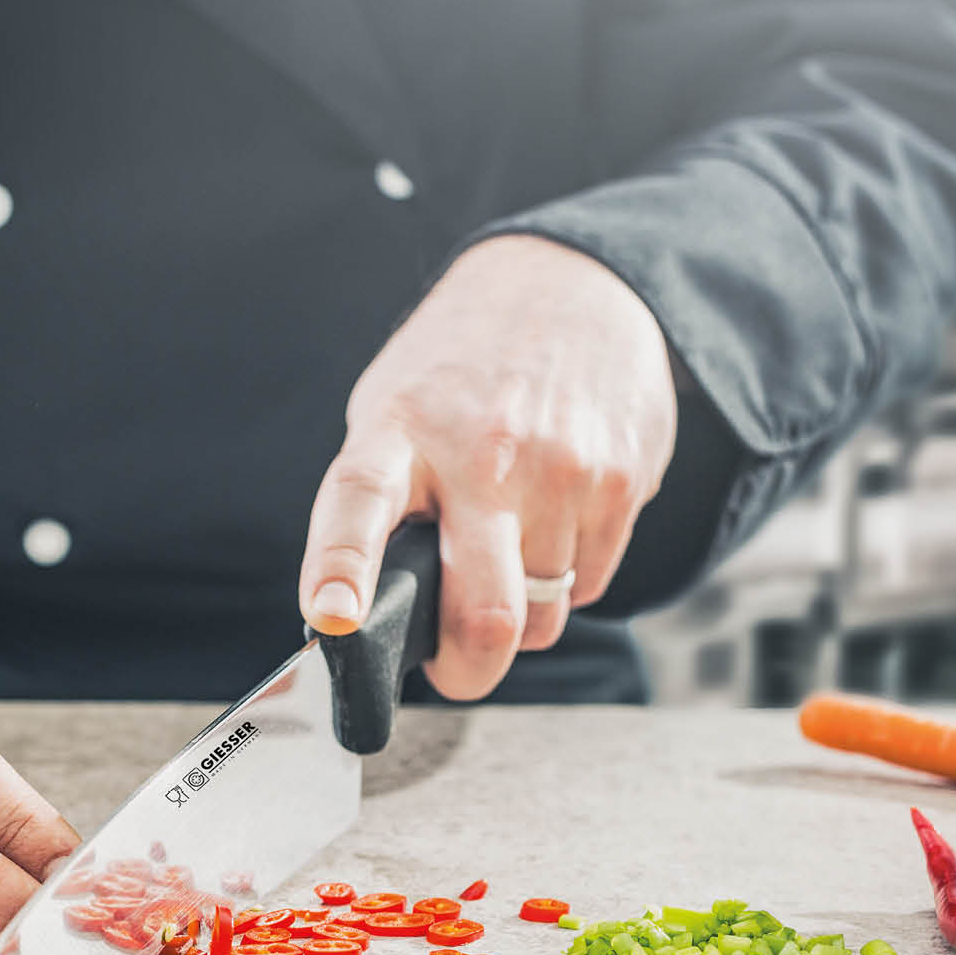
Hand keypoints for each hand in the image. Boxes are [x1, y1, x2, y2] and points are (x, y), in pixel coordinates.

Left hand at [298, 233, 677, 699]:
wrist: (572, 282)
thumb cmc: (459, 369)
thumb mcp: (393, 407)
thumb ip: (380, 500)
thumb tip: (366, 614)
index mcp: (400, 429)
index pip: (358, 501)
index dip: (342, 566)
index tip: (334, 620)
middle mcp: (481, 452)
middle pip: (484, 612)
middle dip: (467, 671)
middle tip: (454, 669)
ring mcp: (559, 469)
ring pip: (541, 616)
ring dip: (521, 615)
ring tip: (506, 556)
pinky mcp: (621, 481)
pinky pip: (589, 586)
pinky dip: (565, 582)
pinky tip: (552, 523)